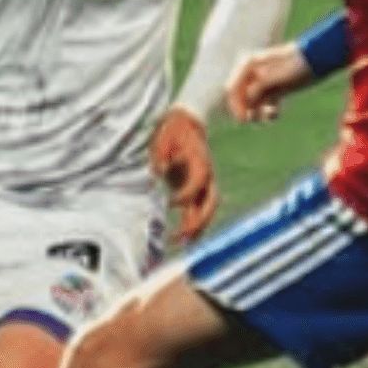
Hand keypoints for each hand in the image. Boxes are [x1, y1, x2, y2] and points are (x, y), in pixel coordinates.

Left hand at [149, 106, 218, 242]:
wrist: (186, 123)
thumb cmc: (172, 131)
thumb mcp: (163, 138)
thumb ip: (161, 155)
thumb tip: (158, 172)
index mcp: (200, 161)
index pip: (198, 182)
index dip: (186, 194)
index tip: (170, 203)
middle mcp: (207, 175)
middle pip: (209, 201)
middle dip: (198, 220)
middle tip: (182, 236)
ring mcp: (204, 183)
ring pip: (207, 209)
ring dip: (198, 227)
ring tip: (183, 244)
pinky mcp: (198, 189)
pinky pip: (200, 209)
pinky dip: (195, 224)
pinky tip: (184, 238)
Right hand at [225, 44, 313, 122]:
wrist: (318, 59)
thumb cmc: (296, 64)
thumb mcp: (276, 76)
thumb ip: (259, 87)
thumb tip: (249, 101)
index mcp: (248, 65)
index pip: (232, 89)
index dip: (235, 106)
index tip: (243, 119)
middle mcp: (253, 73)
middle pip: (240, 97)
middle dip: (246, 110)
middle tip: (254, 120)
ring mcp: (264, 81)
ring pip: (253, 103)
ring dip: (257, 112)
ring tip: (269, 116)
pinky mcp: (276, 89)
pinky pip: (265, 104)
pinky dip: (268, 112)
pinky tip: (275, 115)